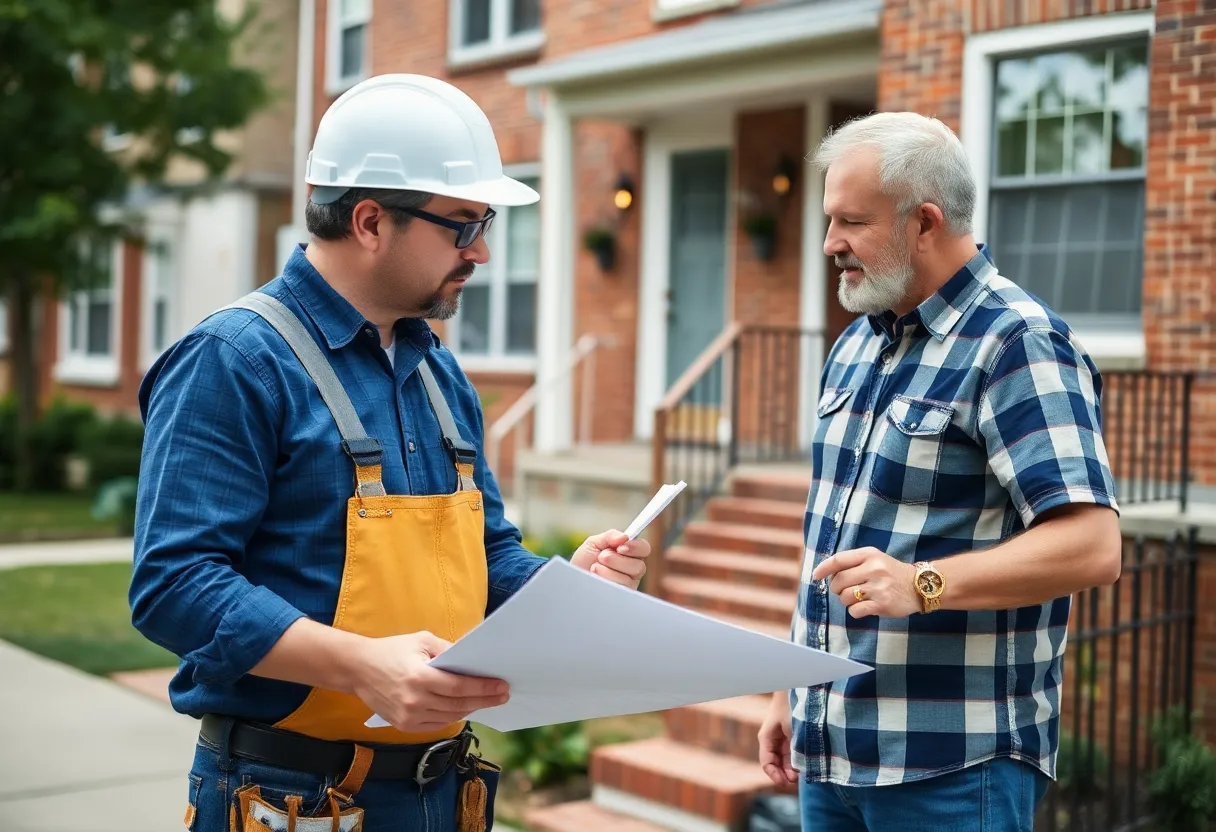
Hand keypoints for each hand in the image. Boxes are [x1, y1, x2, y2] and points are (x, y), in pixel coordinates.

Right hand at [349, 631, 508, 733]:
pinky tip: (465, 708)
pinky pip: (437, 724)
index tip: (502, 686)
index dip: (483, 688)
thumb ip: (447, 650)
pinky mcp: (404, 726)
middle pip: (459, 705)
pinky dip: (453, 716)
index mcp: (419, 677)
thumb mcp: (421, 641)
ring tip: (487, 700)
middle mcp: (415, 701)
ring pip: (450, 717)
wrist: (357, 669)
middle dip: (484, 700)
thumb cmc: (391, 650)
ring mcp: (409, 717)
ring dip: (471, 709)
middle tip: (502, 695)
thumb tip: (472, 661)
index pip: (460, 687)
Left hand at [570, 529, 649, 588]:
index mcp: (630, 554)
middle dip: (617, 560)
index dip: (636, 547)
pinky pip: (619, 590)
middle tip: (601, 557)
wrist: (571, 580)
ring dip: (607, 571)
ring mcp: (627, 586)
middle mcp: (632, 571)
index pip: (644, 549)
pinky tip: (595, 580)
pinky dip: (604, 581)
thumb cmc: (583, 561)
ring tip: (594, 569)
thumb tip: (625, 537)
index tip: (620, 547)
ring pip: (627, 579)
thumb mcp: (594, 543)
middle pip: (639, 566)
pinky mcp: (620, 598)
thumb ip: (610, 536)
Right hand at [758, 691, 797, 785]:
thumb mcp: (793, 730)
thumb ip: (795, 750)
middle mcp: (772, 740)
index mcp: (766, 738)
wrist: (798, 688)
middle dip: (783, 774)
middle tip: (795, 781)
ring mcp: (781, 738)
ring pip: (783, 760)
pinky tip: (803, 765)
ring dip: (790, 769)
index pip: (766, 763)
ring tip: (800, 775)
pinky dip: (796, 761)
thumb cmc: (793, 707)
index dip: (774, 775)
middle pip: (774, 764)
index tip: (785, 783)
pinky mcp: (791, 736)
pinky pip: (791, 753)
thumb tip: (797, 771)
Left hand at [811, 547, 920, 618]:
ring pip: (845, 597)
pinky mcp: (882, 604)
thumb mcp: (875, 558)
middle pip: (839, 581)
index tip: (815, 576)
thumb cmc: (891, 572)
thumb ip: (853, 562)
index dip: (823, 568)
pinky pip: (855, 610)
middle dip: (836, 589)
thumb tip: (826, 573)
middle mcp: (873, 569)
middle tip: (844, 591)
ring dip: (846, 601)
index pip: (839, 560)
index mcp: (869, 555)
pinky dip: (855, 611)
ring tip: (859, 598)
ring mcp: (878, 587)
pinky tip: (865, 607)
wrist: (920, 586)